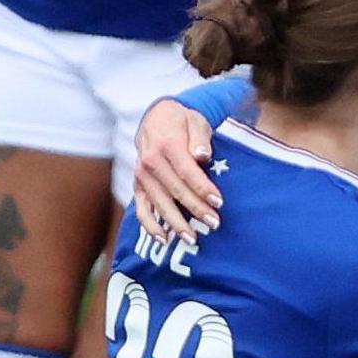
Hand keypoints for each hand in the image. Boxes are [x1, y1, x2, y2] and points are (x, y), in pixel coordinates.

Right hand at [134, 99, 220, 244]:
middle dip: (195, 209)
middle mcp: (150, 161)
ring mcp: (141, 175)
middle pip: (175, 190)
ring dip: (175, 222)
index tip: (219, 202)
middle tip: (214, 224)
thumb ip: (199, 138)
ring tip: (192, 239)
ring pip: (159, 202)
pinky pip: (141, 208)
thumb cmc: (183, 121)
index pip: (187, 171)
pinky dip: (150, 224)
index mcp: (167, 144)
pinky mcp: (138, 185)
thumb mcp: (195, 121)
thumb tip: (202, 156)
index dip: (202, 188)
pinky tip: (164, 238)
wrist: (157, 118)